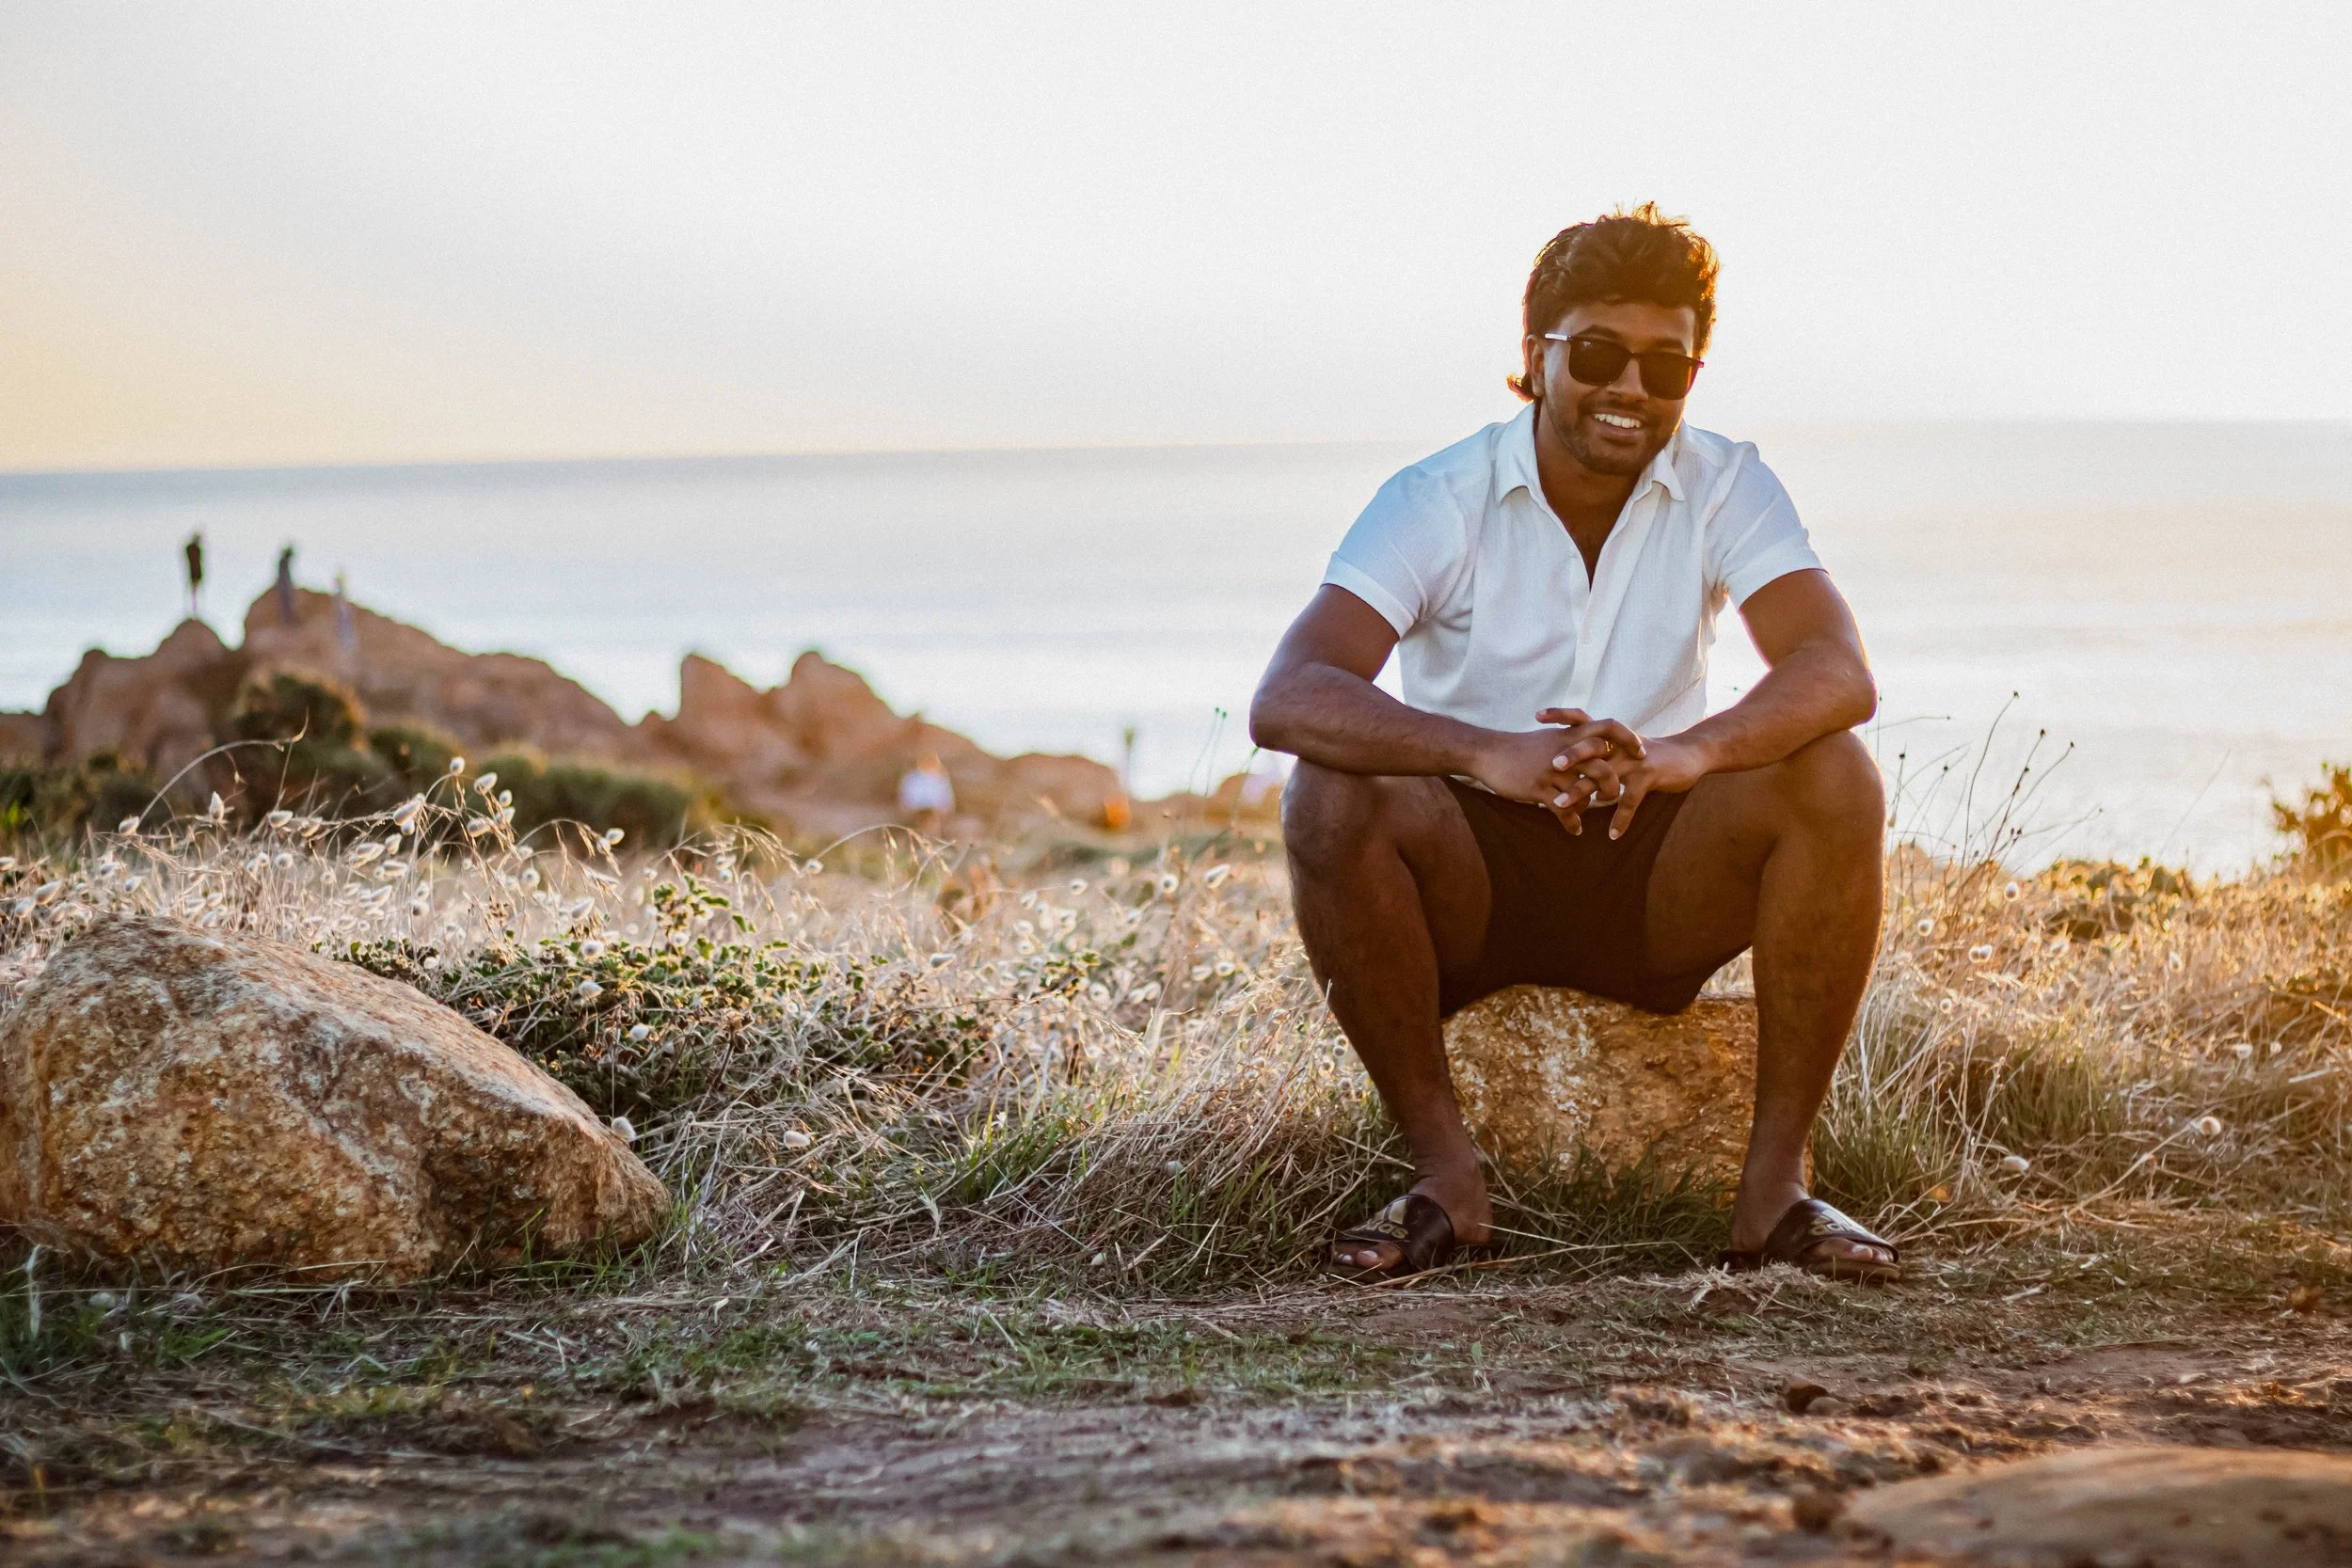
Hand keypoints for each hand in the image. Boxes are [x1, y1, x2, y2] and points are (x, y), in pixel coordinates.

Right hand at [1469, 710, 1644, 833]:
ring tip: (1592, 811)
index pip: (1609, 727)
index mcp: (1569, 735)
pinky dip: (1572, 822)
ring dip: (1593, 804)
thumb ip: (1573, 740)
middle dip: (1614, 784)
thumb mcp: (1549, 737)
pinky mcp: (1538, 788)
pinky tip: (1575, 830)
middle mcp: (1565, 751)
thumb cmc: (1519, 747)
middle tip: (1617, 794)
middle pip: (1604, 765)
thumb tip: (1595, 748)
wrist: (1488, 753)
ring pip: (1586, 790)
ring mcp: (1552, 771)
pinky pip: (1563, 810)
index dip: (1628, 738)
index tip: (1638, 752)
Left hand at [1534, 716, 1711, 838]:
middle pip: (1589, 746)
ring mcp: (1633, 760)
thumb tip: (1569, 760)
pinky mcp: (1648, 777)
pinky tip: (1613, 835)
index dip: (1561, 715)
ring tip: (1560, 806)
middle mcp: (1618, 745)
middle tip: (1551, 766)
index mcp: (1609, 736)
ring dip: (1580, 792)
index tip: (1536, 715)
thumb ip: (1599, 751)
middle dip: (1569, 755)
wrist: (1688, 754)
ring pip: (1603, 776)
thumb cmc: (1648, 753)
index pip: (1582, 720)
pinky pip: (1630, 800)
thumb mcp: (1622, 747)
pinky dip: (1621, 819)